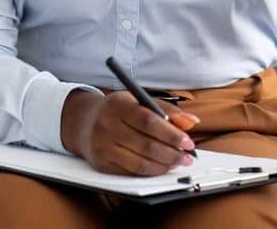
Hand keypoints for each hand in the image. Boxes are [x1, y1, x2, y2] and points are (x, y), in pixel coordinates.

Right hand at [60, 88, 199, 175]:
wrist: (84, 123)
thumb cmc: (119, 110)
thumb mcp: (139, 101)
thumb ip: (167, 110)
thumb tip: (192, 121)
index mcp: (118, 106)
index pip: (149, 122)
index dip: (171, 134)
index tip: (188, 142)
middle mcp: (106, 126)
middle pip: (146, 145)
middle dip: (172, 154)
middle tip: (187, 157)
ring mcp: (102, 147)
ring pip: (140, 163)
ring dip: (164, 166)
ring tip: (177, 162)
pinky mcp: (101, 165)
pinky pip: (131, 173)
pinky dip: (150, 172)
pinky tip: (161, 167)